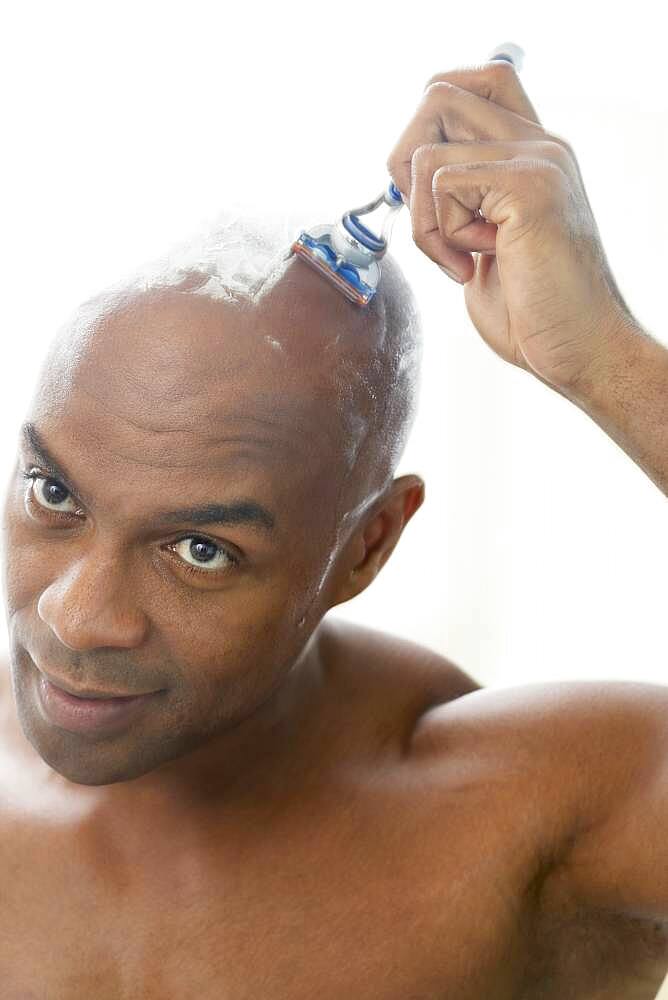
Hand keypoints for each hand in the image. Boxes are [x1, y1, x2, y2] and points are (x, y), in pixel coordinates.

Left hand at [386, 61, 638, 393]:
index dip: (432, 120)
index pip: (482, 79)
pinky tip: (475, 265)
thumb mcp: (485, 242)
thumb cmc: (533, 311)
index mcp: (534, 153)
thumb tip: (408, 168)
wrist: (579, 349)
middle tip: (432, 227)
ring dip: (424, 220)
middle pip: (437, 95)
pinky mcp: (529, 185)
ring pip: (425, 150)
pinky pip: (439, 183)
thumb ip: (463, 198)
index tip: (429, 190)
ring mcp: (537, 159)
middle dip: (404, 166)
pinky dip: (440, 235)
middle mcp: (539, 144)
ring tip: (460, 259)